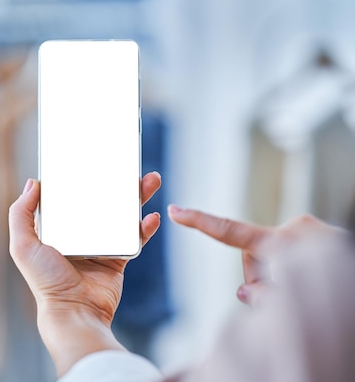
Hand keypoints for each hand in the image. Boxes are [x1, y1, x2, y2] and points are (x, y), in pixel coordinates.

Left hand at [8, 172, 161, 375]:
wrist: (76, 311)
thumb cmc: (46, 281)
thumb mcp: (23, 245)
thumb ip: (20, 213)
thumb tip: (33, 182)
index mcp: (58, 228)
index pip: (72, 196)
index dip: (83, 177)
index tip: (95, 159)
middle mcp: (79, 233)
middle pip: (102, 200)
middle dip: (117, 182)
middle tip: (129, 166)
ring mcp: (101, 244)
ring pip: (122, 213)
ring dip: (137, 197)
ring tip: (150, 181)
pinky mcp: (118, 258)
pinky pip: (135, 237)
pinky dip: (145, 226)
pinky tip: (151, 216)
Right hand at [167, 206, 346, 304]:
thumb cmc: (336, 295)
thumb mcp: (292, 303)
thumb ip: (260, 295)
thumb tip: (244, 292)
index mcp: (285, 242)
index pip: (230, 231)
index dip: (199, 222)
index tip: (175, 210)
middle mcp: (297, 230)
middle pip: (251, 255)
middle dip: (257, 279)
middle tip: (275, 301)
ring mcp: (310, 230)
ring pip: (271, 256)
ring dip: (276, 276)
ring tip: (302, 291)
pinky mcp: (319, 234)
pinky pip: (290, 252)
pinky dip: (291, 270)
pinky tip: (305, 281)